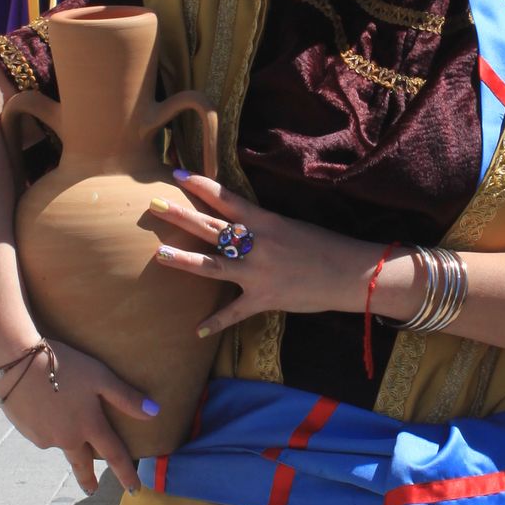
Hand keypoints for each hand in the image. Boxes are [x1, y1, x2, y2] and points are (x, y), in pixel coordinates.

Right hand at [0, 332, 156, 496]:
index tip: (134, 490)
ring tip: (60, 415)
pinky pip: (42, 433)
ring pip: (61, 443)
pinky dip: (47, 426)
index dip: (126, 474)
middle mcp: (67, 438)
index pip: (114, 455)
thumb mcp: (99, 376)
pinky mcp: (27, 431)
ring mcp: (45, 437)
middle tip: (91, 489)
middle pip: (82, 463)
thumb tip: (155, 413)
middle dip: (88, 478)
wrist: (16, 364)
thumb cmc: (63, 365)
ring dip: (65, 440)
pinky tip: (42, 407)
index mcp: (89, 425)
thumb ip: (126, 397)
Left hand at [149, 169, 363, 336]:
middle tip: (154, 205)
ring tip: (159, 255)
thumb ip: (262, 225)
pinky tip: (197, 330)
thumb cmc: (324, 246)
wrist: (350, 273)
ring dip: (185, 261)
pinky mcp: (264, 299)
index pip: (226, 198)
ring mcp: (257, 273)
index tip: (177, 173)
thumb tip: (238, 222)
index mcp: (265, 222)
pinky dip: (216, 322)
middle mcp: (256, 244)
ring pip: (213, 266)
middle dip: (181, 216)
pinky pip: (235, 313)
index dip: (201, 185)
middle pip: (211, 227)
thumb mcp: (290, 226)